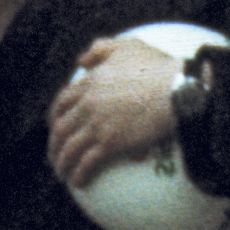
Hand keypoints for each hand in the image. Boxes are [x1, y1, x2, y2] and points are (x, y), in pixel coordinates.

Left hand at [48, 34, 184, 189]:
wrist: (176, 90)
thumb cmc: (157, 67)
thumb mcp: (127, 46)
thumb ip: (101, 49)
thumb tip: (81, 61)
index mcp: (90, 82)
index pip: (62, 101)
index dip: (55, 115)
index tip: (55, 125)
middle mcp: (87, 104)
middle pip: (60, 128)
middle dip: (54, 144)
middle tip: (55, 155)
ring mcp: (96, 125)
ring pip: (69, 148)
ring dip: (61, 163)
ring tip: (62, 174)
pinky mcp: (109, 143)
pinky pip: (87, 163)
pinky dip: (78, 174)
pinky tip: (78, 183)